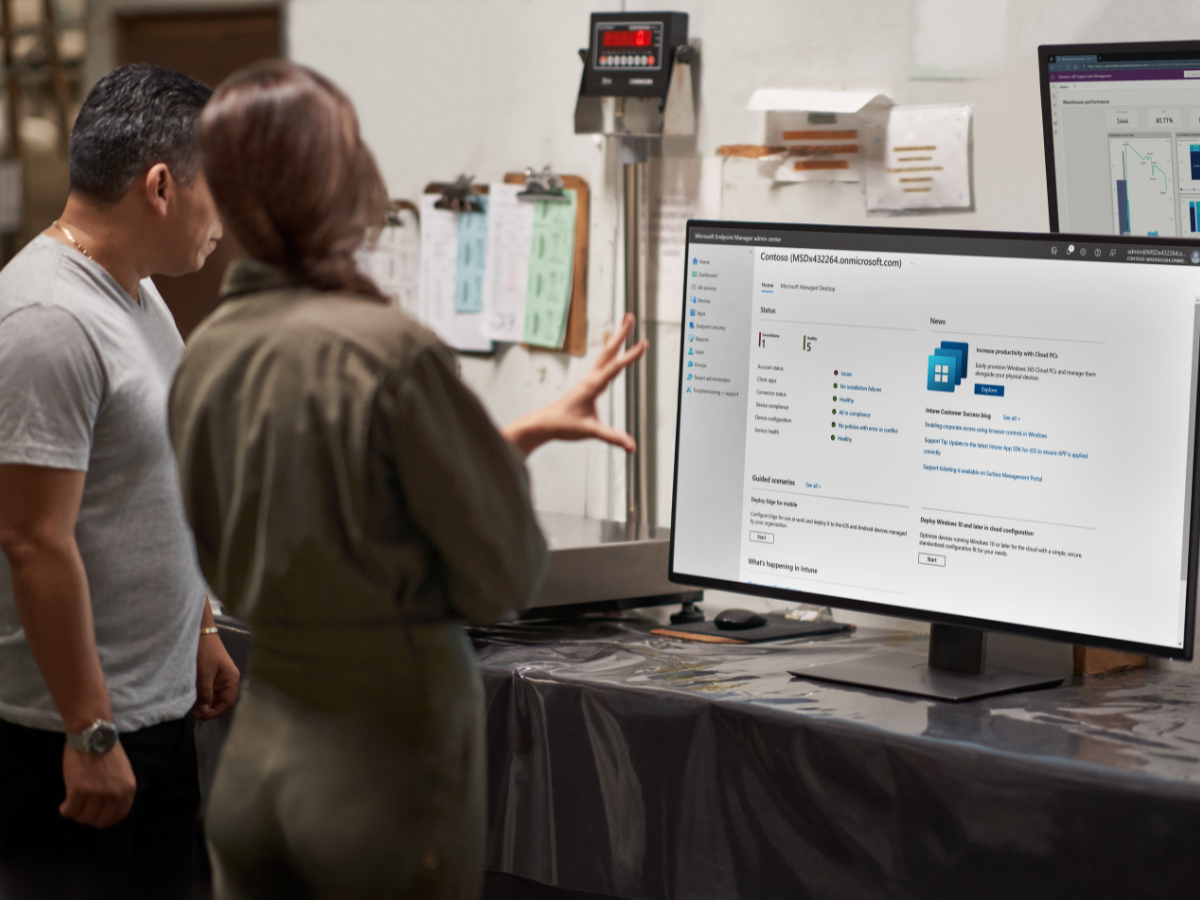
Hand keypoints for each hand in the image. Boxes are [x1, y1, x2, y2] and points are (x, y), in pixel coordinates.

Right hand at [60, 742, 135, 827]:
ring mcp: (96, 794)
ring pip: (83, 818)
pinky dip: (65, 810)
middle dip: (89, 818)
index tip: (96, 815)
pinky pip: (69, 811)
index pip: (118, 816)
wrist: (93, 735)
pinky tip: (64, 804)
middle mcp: (114, 795)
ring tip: (73, 804)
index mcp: (128, 790)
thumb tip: (108, 808)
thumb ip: (118, 790)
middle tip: (82, 809)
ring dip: (76, 814)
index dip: (105, 818)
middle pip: (99, 821)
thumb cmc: (107, 751)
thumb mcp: (123, 772)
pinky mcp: (78, 791)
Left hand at [195, 632, 239, 720]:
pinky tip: (190, 700)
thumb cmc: (205, 651)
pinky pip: (207, 691)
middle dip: (208, 709)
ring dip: (202, 704)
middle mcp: (227, 681)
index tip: (202, 717)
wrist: (199, 633)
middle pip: (220, 702)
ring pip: (212, 698)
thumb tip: (205, 712)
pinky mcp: (210, 677)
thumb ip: (205, 694)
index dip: (216, 712)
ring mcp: (218, 679)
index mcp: (231, 679)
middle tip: (193, 714)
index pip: (228, 703)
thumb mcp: (204, 674)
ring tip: (190, 709)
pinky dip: (200, 697)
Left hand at [501, 313, 647, 455]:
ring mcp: (589, 379)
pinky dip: (611, 352)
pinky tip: (613, 352)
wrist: (545, 424)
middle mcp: (591, 378)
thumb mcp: (590, 431)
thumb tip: (630, 446)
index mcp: (593, 386)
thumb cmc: (564, 425)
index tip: (644, 343)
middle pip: (609, 350)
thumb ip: (612, 437)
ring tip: (624, 325)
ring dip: (616, 339)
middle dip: (621, 333)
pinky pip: (603, 363)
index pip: (616, 367)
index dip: (631, 355)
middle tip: (630, 316)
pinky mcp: (588, 384)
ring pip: (605, 354)